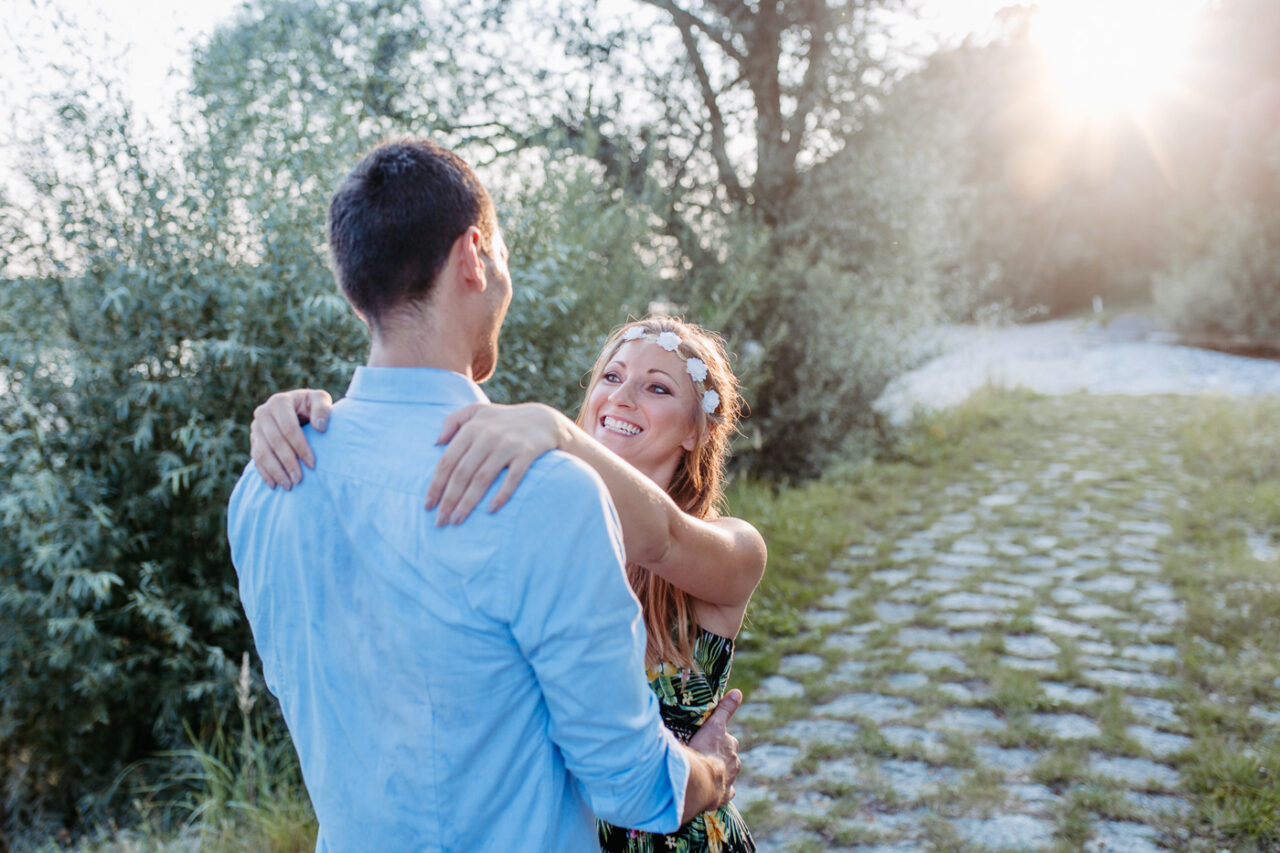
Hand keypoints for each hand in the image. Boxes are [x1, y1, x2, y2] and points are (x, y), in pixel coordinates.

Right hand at [249, 389, 332, 488]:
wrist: (297, 408)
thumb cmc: (312, 406)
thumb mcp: (320, 400)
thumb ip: (322, 409)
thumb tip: (320, 427)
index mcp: (279, 402)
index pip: (289, 428)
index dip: (300, 447)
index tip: (312, 464)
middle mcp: (263, 412)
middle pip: (275, 442)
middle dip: (288, 462)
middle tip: (299, 480)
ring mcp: (255, 427)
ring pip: (262, 452)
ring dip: (275, 471)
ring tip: (289, 486)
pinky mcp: (253, 439)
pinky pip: (256, 458)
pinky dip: (264, 473)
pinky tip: (274, 485)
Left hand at [426, 402, 566, 524]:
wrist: (544, 420)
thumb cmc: (504, 420)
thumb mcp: (477, 411)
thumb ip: (453, 421)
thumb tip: (436, 443)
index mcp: (472, 428)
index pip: (448, 461)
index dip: (436, 485)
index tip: (428, 506)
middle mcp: (488, 436)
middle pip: (462, 473)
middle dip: (449, 499)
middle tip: (441, 521)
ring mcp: (508, 444)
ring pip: (483, 478)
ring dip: (468, 502)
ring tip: (457, 520)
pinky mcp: (527, 453)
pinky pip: (512, 477)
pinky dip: (501, 494)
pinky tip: (491, 510)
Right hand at [686, 689, 742, 813]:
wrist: (701, 781)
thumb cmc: (704, 750)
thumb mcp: (713, 725)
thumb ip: (725, 709)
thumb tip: (738, 692)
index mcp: (730, 745)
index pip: (726, 739)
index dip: (717, 739)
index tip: (708, 742)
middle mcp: (734, 762)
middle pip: (728, 756)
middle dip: (718, 756)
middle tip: (702, 755)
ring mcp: (730, 780)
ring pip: (726, 773)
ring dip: (717, 772)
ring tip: (702, 772)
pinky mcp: (724, 795)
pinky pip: (725, 792)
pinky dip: (720, 790)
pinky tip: (711, 791)